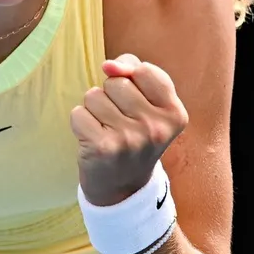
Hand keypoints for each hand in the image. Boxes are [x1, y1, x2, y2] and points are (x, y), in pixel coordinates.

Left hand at [70, 53, 188, 205]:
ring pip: (94, 96)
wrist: (123, 188)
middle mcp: (156, 128)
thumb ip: (134, 72)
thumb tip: (108, 65)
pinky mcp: (103, 148)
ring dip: (94, 109)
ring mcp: (130, 139)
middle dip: (111, 95)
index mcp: (175, 114)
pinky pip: (78, 113)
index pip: (143, 70)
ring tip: (107, 130)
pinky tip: (94, 139)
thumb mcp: (149, 105)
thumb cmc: (135, 135)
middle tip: (120, 121)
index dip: (130, 79)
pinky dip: (81, 123)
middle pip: (116, 82)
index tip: (134, 101)